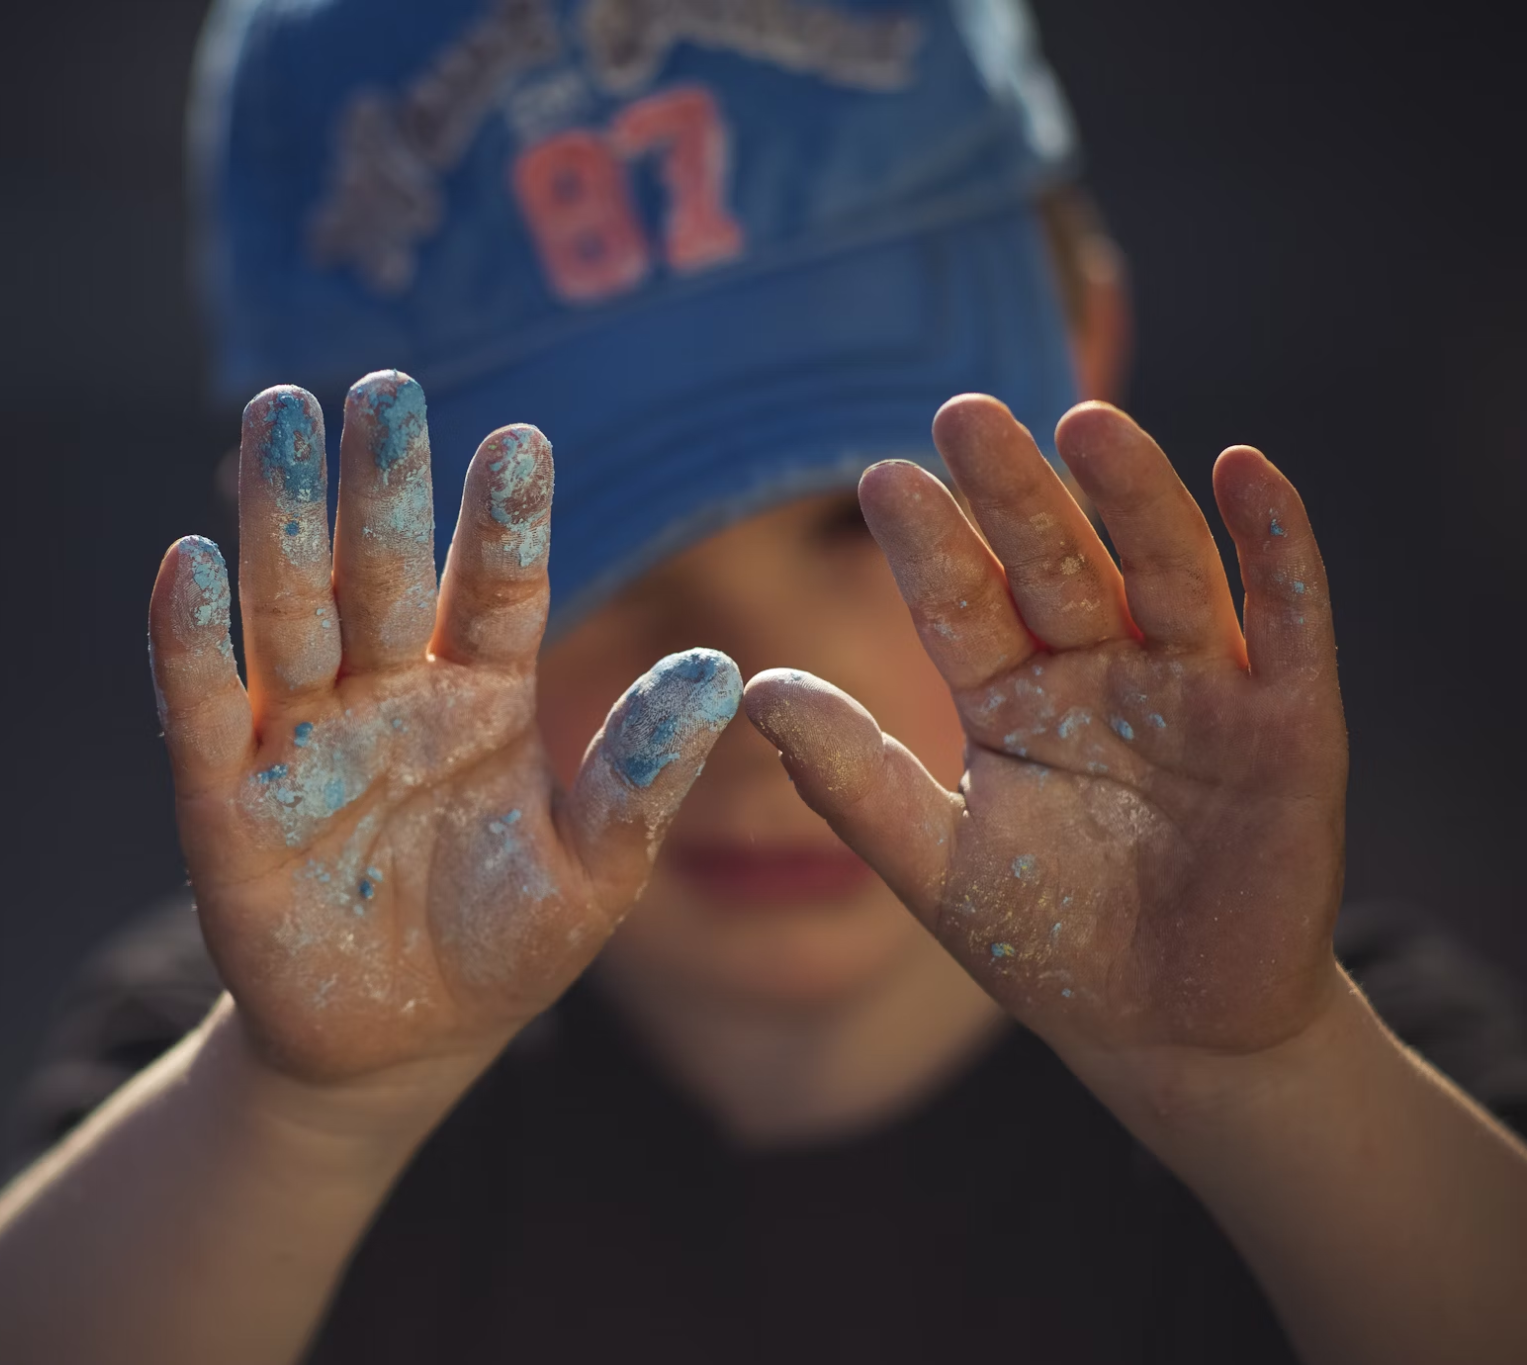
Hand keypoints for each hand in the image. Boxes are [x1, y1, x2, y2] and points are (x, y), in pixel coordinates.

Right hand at [149, 374, 739, 1086]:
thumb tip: (722, 672)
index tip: (523, 441)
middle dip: (380, 483)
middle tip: (382, 388)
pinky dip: (191, 642)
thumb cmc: (504, 948)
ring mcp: (301, 740)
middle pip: (380, 572)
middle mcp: (387, 694)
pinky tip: (187, 562)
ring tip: (279, 415)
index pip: (494, 589)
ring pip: (290, 612)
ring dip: (281, 518)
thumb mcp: (593, 873)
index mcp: (481, 695)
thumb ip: (640, 777)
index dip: (504, 520)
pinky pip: (201, 710)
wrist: (397, 1047)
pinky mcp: (225, 803)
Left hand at [745, 397, 1347, 1073]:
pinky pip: (1286, 621)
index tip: (881, 481)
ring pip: (1164, 569)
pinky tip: (1243, 471)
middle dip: (1014, 493)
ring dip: (1132, 495)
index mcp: (1013, 700)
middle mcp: (1101, 674)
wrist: (1172, 1034)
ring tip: (1085, 422)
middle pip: (1056, 564)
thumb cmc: (1050, 945)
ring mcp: (1196, 691)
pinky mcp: (1290, 724)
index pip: (964, 605)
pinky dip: (1276, 548)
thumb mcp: (939, 866)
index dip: (929, 547)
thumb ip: (853, 779)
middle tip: (964, 413)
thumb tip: (754, 685)